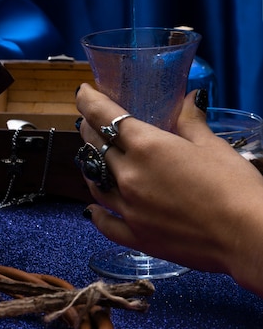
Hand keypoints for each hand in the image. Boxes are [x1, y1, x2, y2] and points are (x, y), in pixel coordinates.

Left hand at [76, 83, 262, 295]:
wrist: (247, 236)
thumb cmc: (233, 185)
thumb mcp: (211, 145)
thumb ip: (191, 121)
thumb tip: (188, 99)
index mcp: (146, 146)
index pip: (105, 116)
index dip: (89, 101)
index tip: (83, 92)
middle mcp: (129, 175)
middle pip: (95, 146)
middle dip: (89, 129)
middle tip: (90, 121)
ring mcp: (129, 209)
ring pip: (95, 182)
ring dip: (91, 166)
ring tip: (93, 158)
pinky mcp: (137, 236)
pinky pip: (105, 223)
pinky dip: (96, 213)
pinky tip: (92, 210)